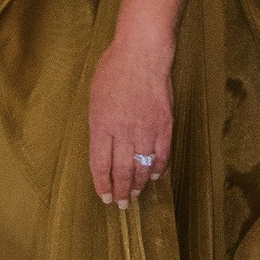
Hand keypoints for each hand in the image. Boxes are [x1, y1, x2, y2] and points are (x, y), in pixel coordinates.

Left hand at [88, 32, 173, 204]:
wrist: (142, 54)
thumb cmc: (113, 71)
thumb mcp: (94, 97)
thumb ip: (98, 125)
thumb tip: (102, 148)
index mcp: (101, 125)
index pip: (100, 164)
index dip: (102, 184)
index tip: (103, 196)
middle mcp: (123, 131)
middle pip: (121, 171)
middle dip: (120, 192)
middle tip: (120, 204)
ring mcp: (146, 129)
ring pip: (142, 167)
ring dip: (138, 185)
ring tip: (134, 195)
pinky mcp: (165, 125)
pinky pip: (162, 155)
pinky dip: (157, 169)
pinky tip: (153, 177)